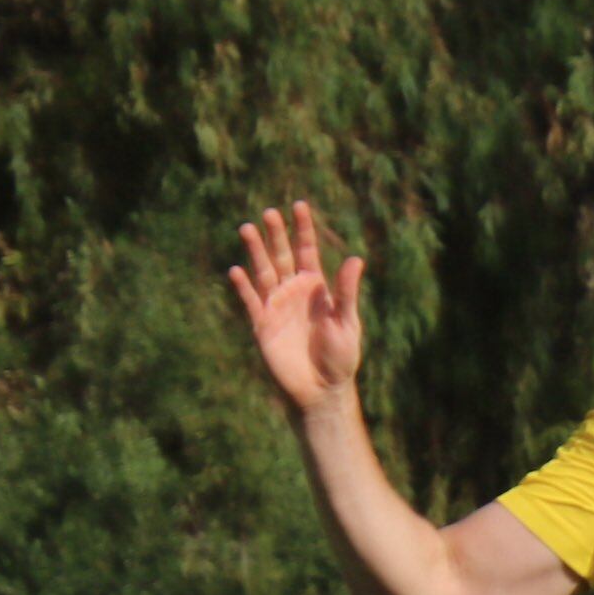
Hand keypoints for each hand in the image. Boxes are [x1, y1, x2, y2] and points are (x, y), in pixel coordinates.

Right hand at [228, 201, 365, 414]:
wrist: (322, 388)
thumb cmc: (340, 357)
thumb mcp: (347, 321)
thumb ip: (346, 291)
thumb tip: (356, 259)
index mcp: (316, 288)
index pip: (308, 252)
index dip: (303, 229)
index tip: (299, 205)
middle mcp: (293, 291)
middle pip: (282, 256)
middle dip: (276, 235)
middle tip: (269, 213)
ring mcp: (276, 306)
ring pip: (263, 272)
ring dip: (255, 252)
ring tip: (247, 229)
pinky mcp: (262, 324)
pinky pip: (251, 301)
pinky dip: (244, 287)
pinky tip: (237, 270)